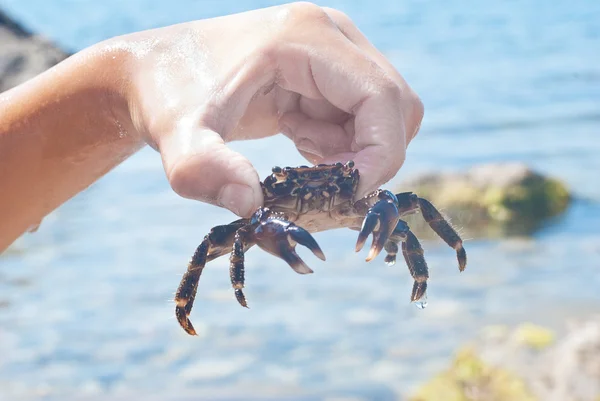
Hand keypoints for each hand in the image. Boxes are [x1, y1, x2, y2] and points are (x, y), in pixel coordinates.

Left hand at [113, 2, 423, 216]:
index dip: (380, 152)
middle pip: (395, 106)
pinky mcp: (325, 72)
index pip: (382, 97)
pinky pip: (359, 117)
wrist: (155, 73)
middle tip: (322, 181)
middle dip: (370, 155)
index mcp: (307, 37)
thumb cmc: (168, 95)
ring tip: (300, 152)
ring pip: (382, 115)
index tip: (348, 193)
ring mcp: (332, 51)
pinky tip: (300, 141)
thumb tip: (251, 206)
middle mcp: (331, 36)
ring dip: (354, 151)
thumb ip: (203, 169)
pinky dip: (342, 144)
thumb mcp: (177, 135)